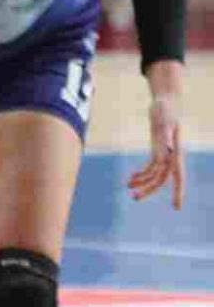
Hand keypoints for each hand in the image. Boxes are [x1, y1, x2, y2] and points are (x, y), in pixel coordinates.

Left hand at [128, 74, 184, 207]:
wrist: (166, 99)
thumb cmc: (166, 108)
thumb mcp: (165, 121)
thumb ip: (167, 136)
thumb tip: (169, 152)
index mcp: (176, 151)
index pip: (177, 175)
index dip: (177, 191)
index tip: (176, 207)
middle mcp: (171, 154)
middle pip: (162, 177)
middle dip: (149, 189)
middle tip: (134, 198)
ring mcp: (164, 152)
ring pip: (155, 174)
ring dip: (142, 182)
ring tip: (128, 187)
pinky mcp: (157, 148)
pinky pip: (150, 166)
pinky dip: (141, 173)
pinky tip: (131, 178)